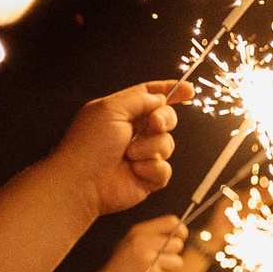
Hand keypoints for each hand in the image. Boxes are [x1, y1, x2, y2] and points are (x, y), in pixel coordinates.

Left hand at [48, 81, 191, 217]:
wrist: (83, 181)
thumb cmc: (89, 145)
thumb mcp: (111, 108)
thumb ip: (139, 98)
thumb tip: (160, 98)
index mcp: (122, 112)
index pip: (150, 96)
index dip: (170, 91)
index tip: (189, 90)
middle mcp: (133, 132)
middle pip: (166, 119)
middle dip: (164, 120)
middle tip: (154, 124)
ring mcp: (142, 155)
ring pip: (167, 145)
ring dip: (151, 148)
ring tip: (130, 155)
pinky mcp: (147, 177)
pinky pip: (165, 170)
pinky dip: (152, 169)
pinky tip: (135, 171)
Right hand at [96, 214, 189, 271]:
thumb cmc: (123, 265)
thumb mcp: (132, 242)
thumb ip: (153, 236)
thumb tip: (182, 234)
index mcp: (139, 231)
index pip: (171, 222)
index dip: (181, 231)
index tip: (180, 238)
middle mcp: (143, 243)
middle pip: (177, 244)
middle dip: (173, 254)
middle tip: (159, 261)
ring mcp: (148, 260)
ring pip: (178, 262)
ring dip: (169, 270)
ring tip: (153, 271)